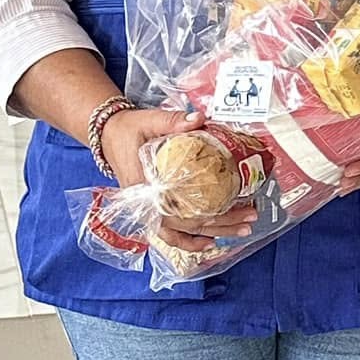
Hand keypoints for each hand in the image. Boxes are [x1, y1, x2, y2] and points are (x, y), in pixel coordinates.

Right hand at [101, 106, 258, 254]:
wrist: (110, 135)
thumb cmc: (128, 130)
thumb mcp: (149, 121)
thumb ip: (172, 121)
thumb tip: (199, 119)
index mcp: (144, 185)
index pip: (178, 209)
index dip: (208, 214)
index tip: (234, 208)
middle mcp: (145, 204)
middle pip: (186, 225)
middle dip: (222, 224)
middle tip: (249, 217)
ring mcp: (148, 210)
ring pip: (181, 233)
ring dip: (212, 234)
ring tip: (241, 231)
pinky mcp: (153, 209)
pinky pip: (172, 232)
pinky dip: (190, 240)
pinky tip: (211, 241)